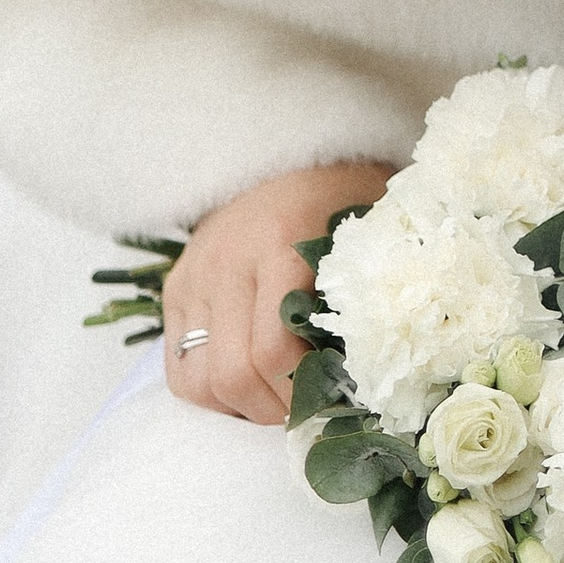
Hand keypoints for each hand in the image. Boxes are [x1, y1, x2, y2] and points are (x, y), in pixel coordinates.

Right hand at [160, 159, 393, 424]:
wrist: (289, 151)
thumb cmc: (343, 194)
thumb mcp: (371, 227)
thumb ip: (376, 285)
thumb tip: (389, 363)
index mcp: (281, 241)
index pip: (275, 348)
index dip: (302, 391)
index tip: (333, 399)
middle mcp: (227, 261)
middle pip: (233, 373)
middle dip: (272, 410)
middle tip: (306, 411)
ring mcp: (194, 276)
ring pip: (198, 381)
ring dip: (239, 407)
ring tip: (277, 397)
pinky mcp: (175, 290)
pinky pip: (178, 369)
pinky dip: (211, 391)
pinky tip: (248, 382)